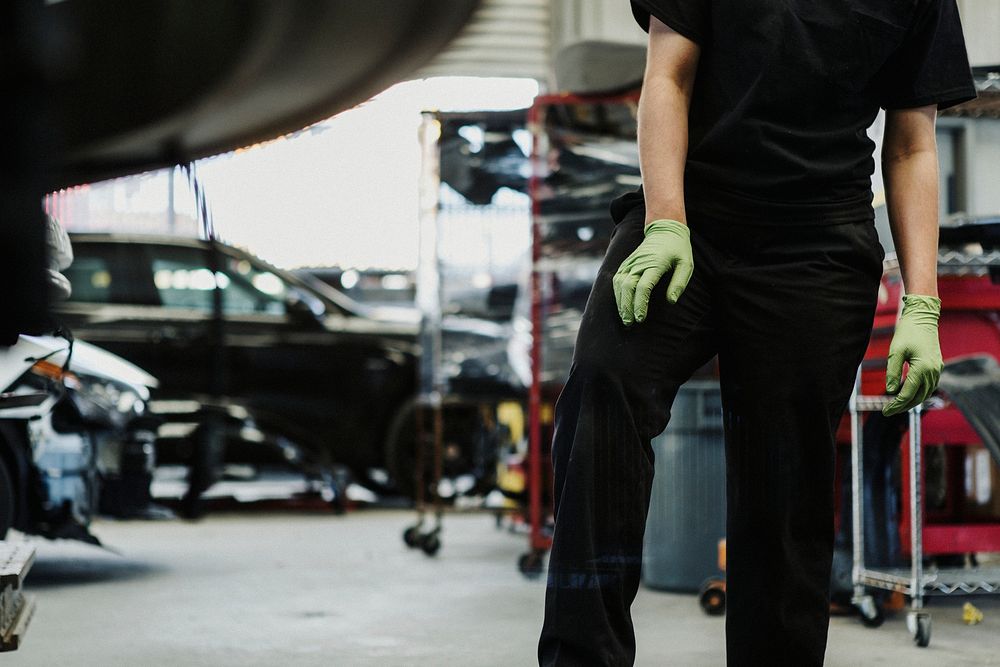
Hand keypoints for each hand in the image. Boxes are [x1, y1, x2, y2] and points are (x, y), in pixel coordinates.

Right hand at [612, 219, 692, 325]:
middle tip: (630, 323)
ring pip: (619, 284)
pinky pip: (617, 279)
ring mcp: (631, 262)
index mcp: (655, 263)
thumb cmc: (678, 249)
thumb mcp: (686, 264)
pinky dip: (617, 293)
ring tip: (625, 317)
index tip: (641, 318)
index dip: (640, 303)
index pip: (643, 286)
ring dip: (620, 302)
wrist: (665, 229)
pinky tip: (621, 304)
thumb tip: (671, 301)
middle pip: (627, 286)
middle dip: (627, 306)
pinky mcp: (626, 263)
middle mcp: (640, 263)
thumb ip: (679, 283)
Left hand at [883, 294, 942, 415]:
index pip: (908, 393)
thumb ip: (893, 372)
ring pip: (926, 392)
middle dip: (904, 406)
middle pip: (919, 397)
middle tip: (889, 411)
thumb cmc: (907, 332)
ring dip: (912, 400)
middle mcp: (933, 371)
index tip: (885, 411)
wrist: (922, 318)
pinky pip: (929, 385)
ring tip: (897, 405)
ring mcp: (937, 369)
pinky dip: (919, 392)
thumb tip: (891, 390)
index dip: (896, 404)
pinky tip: (909, 393)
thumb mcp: (895, 352)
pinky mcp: (937, 365)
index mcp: (923, 368)